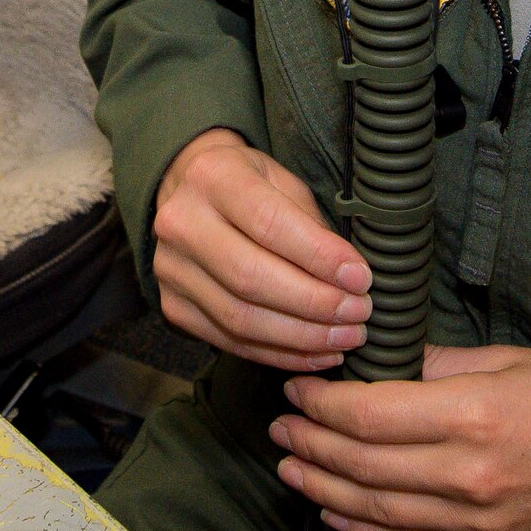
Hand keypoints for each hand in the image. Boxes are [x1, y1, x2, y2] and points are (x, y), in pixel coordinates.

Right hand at [152, 127, 371, 372]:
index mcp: (213, 177)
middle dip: (315, 303)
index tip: (360, 278)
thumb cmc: (248, 183)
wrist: (188, 189)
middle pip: (251, 278)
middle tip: (359, 313)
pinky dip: (278, 353)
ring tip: (345, 338)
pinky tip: (316, 353)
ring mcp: (171, 269)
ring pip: (239, 318)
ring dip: (302, 337)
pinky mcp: (172, 305)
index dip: (318, 257)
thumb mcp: (282, 180)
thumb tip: (349, 278)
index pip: (269, 223)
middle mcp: (182, 223)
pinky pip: (229, 341)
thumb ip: (310, 225)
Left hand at [269, 343, 530, 530]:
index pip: (370, 415)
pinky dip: (362, 529)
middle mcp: (467, 475)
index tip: (300, 385)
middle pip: (362, 464)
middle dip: (311, 441)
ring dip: (322, 487)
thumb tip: (384, 360)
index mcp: (473, 416)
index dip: (323, 402)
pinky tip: (334, 511)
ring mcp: (475, 523)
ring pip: (375, 510)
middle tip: (281, 422)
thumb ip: (440, 364)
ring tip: (290, 465)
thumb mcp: (511, 360)